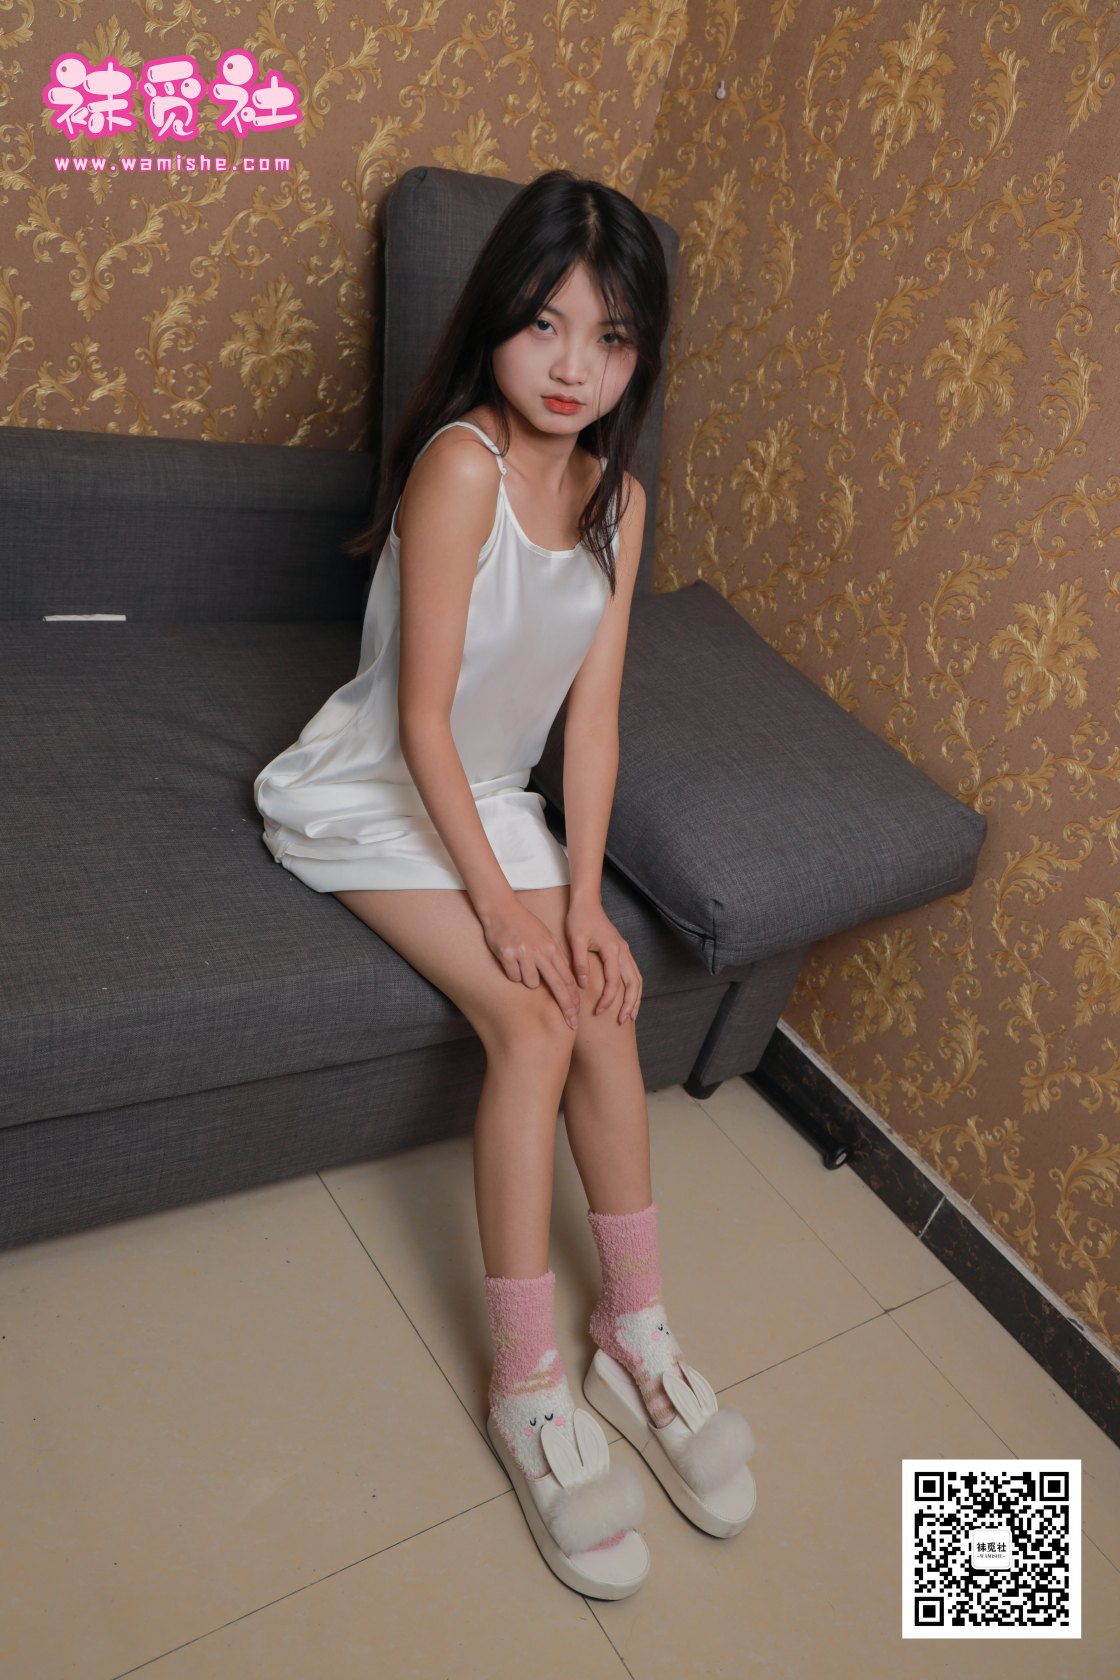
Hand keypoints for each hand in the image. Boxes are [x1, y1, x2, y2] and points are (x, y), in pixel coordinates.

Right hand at [479, 900, 581, 1028]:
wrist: (501, 909)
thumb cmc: (524, 924)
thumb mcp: (545, 936)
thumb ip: (555, 956)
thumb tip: (565, 978)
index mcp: (551, 947)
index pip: (567, 977)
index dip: (573, 997)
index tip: (578, 1013)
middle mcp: (540, 952)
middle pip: (557, 985)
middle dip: (566, 1006)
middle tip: (572, 1023)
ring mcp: (524, 953)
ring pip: (531, 983)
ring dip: (528, 979)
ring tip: (522, 963)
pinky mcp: (507, 955)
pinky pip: (513, 976)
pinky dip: (512, 972)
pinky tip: (510, 960)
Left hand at [565, 901, 641, 1024]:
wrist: (586, 902)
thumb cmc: (579, 919)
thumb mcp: (575, 939)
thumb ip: (579, 962)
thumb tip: (582, 985)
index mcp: (612, 949)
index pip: (614, 981)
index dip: (608, 999)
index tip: (598, 1011)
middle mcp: (623, 951)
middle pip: (633, 983)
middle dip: (629, 1004)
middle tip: (622, 1021)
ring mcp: (624, 950)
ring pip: (637, 978)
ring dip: (635, 998)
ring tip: (630, 1015)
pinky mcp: (622, 951)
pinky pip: (633, 973)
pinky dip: (634, 988)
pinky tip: (629, 999)